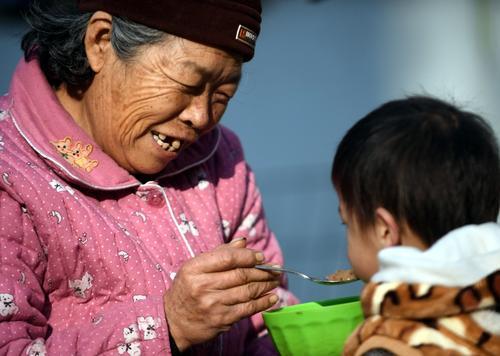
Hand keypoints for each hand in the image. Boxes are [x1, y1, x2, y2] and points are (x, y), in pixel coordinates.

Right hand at [163, 238, 280, 350]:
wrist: (174, 322)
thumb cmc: (187, 289)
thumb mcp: (195, 267)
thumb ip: (220, 253)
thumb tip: (244, 242)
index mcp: (194, 269)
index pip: (227, 258)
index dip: (248, 256)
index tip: (261, 257)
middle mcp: (202, 286)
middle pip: (241, 275)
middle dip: (262, 271)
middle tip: (275, 269)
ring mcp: (213, 305)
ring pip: (247, 291)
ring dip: (266, 285)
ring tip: (275, 281)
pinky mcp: (222, 320)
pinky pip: (248, 309)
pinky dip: (263, 302)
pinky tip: (272, 297)